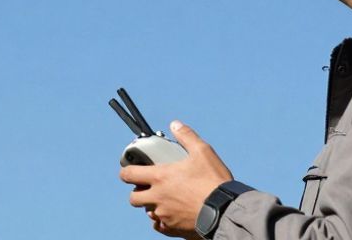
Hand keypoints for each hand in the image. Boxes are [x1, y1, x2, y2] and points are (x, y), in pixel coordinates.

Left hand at [119, 121, 233, 237]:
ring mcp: (164, 215)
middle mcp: (158, 197)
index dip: (126, 171)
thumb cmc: (213, 182)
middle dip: (137, 192)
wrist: (225, 212)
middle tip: (148, 187)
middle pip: (133, 198)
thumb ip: (187, 136)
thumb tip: (176, 124)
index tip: (129, 171)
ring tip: (164, 199)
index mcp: (161, 177)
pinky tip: (171, 214)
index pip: (129, 175)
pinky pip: (159, 226)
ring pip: (147, 212)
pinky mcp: (173, 228)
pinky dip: (161, 221)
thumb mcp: (203, 152)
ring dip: (151, 205)